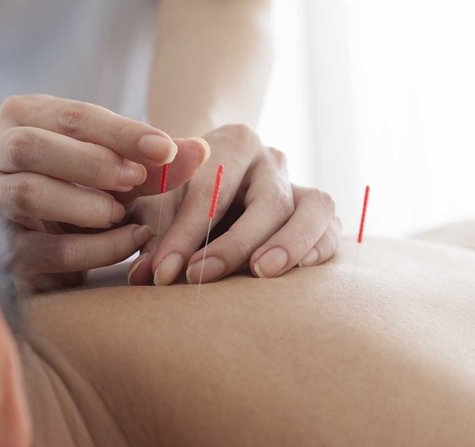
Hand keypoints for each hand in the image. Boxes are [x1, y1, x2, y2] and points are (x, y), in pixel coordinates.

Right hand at [0, 94, 207, 289]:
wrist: (48, 228)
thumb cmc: (85, 183)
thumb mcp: (118, 165)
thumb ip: (156, 160)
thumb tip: (200, 151)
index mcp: (23, 115)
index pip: (72, 116)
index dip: (121, 133)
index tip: (167, 151)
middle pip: (32, 147)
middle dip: (91, 163)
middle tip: (135, 181)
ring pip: (29, 195)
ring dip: (86, 206)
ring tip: (122, 215)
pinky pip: (43, 249)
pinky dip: (92, 248)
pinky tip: (126, 242)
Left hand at [127, 124, 339, 285]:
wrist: (211, 178)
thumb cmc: (178, 190)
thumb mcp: (157, 200)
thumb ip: (150, 233)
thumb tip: (145, 275)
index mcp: (233, 142)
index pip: (211, 189)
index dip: (185, 234)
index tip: (162, 272)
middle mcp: (272, 160)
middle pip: (269, 199)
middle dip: (235, 243)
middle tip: (202, 276)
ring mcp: (300, 185)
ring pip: (314, 208)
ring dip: (290, 243)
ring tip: (261, 273)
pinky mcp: (317, 214)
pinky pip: (330, 227)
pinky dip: (317, 249)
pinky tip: (295, 271)